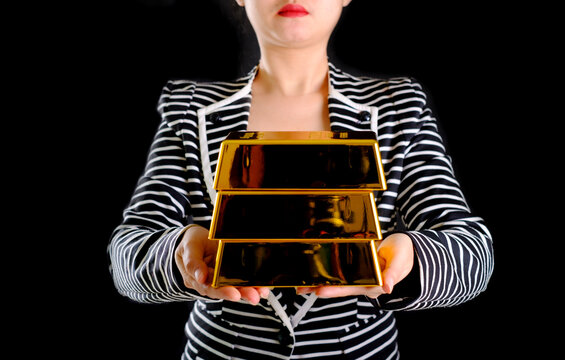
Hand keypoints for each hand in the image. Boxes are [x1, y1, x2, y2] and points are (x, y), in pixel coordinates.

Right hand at [174, 225, 269, 303]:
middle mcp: (209, 281)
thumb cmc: (190, 242)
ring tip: (261, 292)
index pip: (209, 288)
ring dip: (249, 290)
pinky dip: (251, 283)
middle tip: (254, 296)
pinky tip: (262, 286)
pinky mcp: (228, 272)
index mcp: (196, 278)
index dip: (222, 291)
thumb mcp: (188, 247)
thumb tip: (200, 278)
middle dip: (240, 293)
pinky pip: (240, 279)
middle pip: (225, 290)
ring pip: (234, 286)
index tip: (234, 294)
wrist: (194, 238)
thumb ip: (192, 262)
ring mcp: (219, 277)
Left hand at [296, 233, 413, 298]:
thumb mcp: (400, 261)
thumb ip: (393, 274)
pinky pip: (340, 276)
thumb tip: (387, 287)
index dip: (336, 290)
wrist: (406, 250)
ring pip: (338, 283)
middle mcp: (366, 285)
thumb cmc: (403, 254)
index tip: (321, 290)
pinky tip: (312, 276)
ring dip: (319, 283)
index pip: (353, 289)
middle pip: (340, 289)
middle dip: (321, 288)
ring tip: (301, 286)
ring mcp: (360, 279)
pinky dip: (326, 275)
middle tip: (302, 289)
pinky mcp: (356, 272)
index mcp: (375, 285)